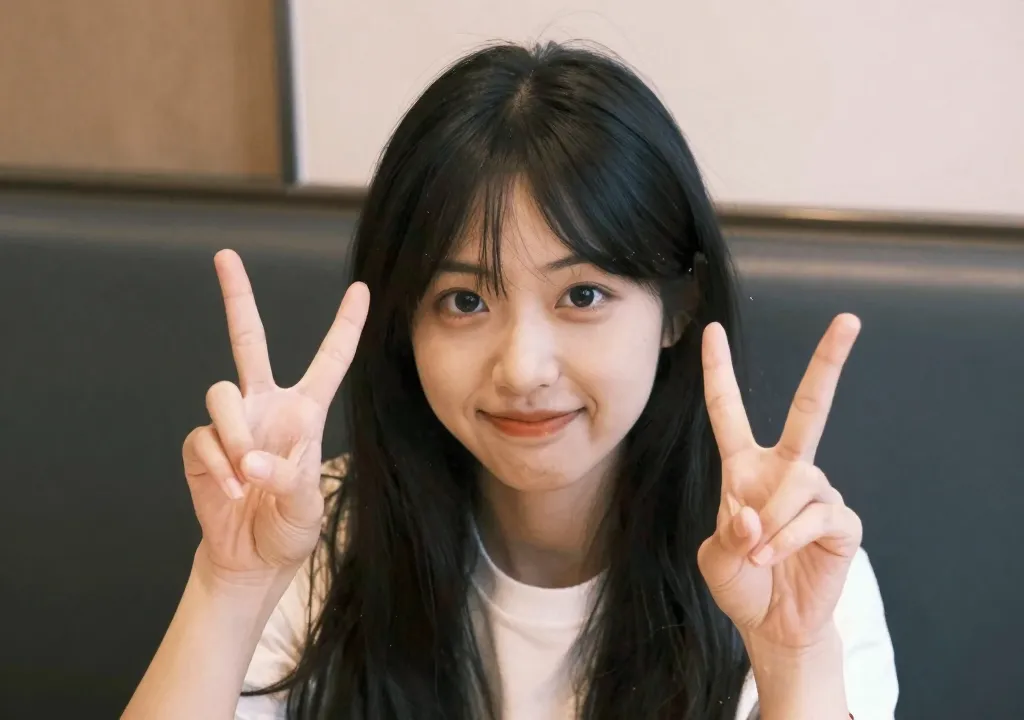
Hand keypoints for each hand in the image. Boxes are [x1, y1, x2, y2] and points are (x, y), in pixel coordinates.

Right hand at [181, 250, 368, 585]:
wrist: (250, 559)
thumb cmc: (289, 527)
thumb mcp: (307, 506)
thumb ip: (287, 479)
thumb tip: (252, 460)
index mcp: (305, 411)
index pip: (329, 360)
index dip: (345, 325)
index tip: (360, 289)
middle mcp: (266, 406)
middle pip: (248, 340)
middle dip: (237, 297)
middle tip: (225, 255)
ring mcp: (232, 422)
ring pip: (221, 392)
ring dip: (236, 434)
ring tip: (250, 476)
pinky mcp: (202, 445)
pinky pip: (201, 436)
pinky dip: (218, 465)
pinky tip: (233, 490)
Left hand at [697, 314, 862, 651]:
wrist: (772, 625)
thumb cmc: (741, 584)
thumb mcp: (715, 557)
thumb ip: (727, 532)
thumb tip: (754, 516)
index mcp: (745, 468)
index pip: (729, 410)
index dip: (719, 371)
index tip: (712, 332)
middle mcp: (785, 470)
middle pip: (809, 408)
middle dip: (828, 363)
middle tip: (848, 320)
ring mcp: (817, 493)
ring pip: (799, 481)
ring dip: (771, 520)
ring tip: (757, 552)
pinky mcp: (841, 522)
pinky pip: (816, 515)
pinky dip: (788, 538)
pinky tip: (774, 556)